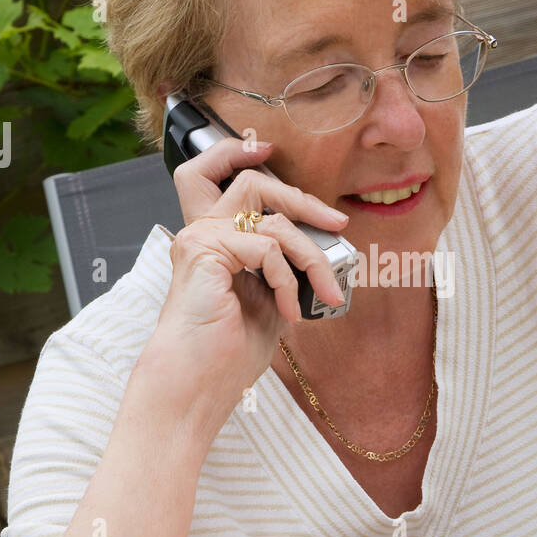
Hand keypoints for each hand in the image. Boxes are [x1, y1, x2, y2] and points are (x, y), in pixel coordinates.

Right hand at [144, 135, 349, 436]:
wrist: (198, 386)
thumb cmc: (227, 353)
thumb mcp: (270, 300)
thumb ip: (284, 266)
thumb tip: (324, 247)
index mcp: (213, 239)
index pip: (216, 173)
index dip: (237, 152)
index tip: (268, 149)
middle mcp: (202, 231)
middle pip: (253, 182)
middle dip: (303, 199)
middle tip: (338, 222)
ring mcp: (201, 238)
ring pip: (272, 218)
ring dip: (312, 256)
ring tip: (326, 293)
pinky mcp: (204, 251)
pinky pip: (267, 247)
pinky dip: (289, 279)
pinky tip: (289, 311)